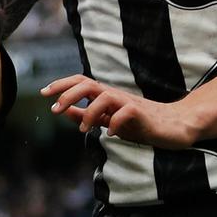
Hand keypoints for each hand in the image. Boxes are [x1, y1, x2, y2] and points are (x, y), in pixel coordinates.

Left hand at [40, 74, 201, 148]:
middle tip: (54, 109)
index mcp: (105, 95)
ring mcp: (128, 102)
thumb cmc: (139, 123)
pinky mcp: (142, 114)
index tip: (43, 93)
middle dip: (68, 94)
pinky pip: (126, 113)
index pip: (80, 82)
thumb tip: (63, 111)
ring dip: (89, 112)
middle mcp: (114, 95)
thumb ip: (86, 115)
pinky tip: (110, 134)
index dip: (61, 85)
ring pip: (104, 96)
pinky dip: (115, 122)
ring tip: (83, 129)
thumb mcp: (108, 120)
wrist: (173, 125)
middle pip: (88, 84)